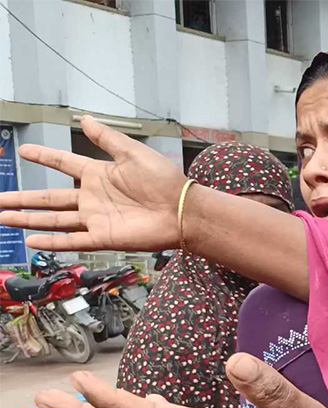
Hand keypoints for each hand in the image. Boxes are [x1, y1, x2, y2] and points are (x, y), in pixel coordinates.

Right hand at [0, 116, 185, 252]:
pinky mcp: (103, 237)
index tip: (24, 150)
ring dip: (28, 220)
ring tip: (3, 217)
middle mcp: (93, 197)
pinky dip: (51, 242)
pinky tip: (31, 241)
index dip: (44, 156)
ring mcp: (96, 218)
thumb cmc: (165, 181)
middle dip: (22, 199)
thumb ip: (107, 138)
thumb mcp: (133, 153)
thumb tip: (84, 119)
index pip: (64, 163)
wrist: (182, 210)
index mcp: (99, 174)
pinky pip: (72, 240)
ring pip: (54, 219)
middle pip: (49, 197)